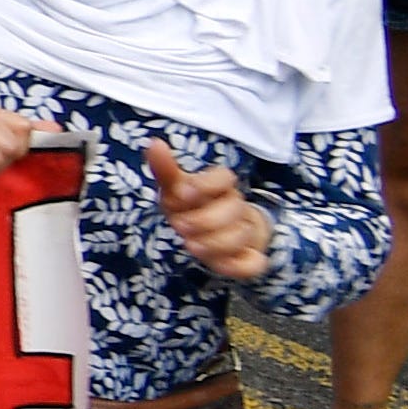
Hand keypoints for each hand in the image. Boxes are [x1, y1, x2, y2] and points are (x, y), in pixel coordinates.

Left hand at [147, 145, 271, 280]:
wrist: (214, 232)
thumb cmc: (190, 205)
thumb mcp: (175, 188)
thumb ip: (165, 168)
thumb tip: (154, 143)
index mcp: (219, 187)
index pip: (224, 178)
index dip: (207, 184)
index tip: (183, 191)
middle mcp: (235, 207)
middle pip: (233, 208)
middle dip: (205, 218)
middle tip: (179, 225)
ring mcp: (244, 232)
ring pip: (242, 235)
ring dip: (216, 242)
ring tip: (190, 245)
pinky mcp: (248, 257)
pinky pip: (253, 263)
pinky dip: (239, 265)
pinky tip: (220, 264)